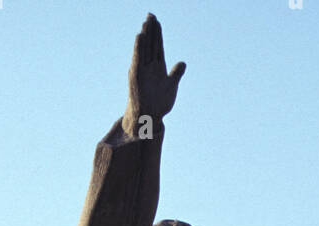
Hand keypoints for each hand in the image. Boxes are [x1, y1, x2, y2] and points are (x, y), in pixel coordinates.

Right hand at [123, 14, 185, 135]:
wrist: (149, 118)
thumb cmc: (159, 103)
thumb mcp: (171, 86)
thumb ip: (176, 73)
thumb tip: (182, 63)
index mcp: (158, 67)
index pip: (158, 45)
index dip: (157, 33)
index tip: (156, 21)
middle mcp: (149, 66)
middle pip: (151, 44)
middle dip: (151, 30)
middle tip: (151, 15)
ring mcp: (142, 70)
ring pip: (144, 49)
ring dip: (145, 35)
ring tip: (147, 22)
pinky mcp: (136, 76)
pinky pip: (137, 59)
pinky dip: (138, 48)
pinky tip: (140, 36)